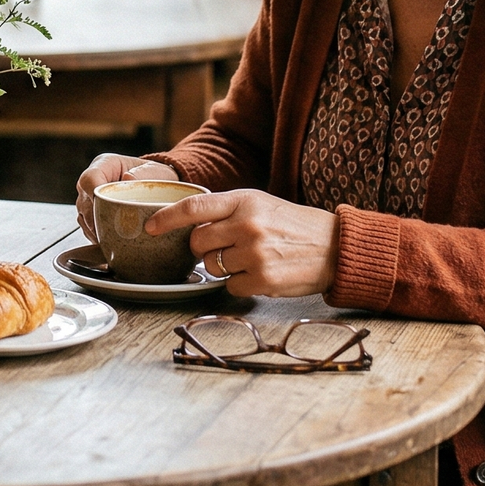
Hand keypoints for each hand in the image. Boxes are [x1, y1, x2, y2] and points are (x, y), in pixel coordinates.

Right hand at [74, 153, 177, 239]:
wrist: (159, 190)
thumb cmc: (156, 178)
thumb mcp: (158, 172)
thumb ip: (145, 173)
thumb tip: (128, 179)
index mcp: (105, 164)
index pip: (89, 179)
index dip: (93, 194)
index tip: (106, 209)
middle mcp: (93, 180)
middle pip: (84, 201)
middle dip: (96, 219)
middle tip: (112, 232)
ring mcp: (89, 197)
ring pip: (83, 216)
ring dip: (96, 230)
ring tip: (114, 239)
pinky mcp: (91, 213)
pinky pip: (87, 227)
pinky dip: (97, 235)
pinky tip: (111, 240)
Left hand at [145, 189, 339, 297]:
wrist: (335, 247)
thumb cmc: (293, 225)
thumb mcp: (260, 204)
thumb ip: (226, 209)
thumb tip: (188, 223)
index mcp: (244, 200)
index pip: (193, 207)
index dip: (166, 218)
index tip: (149, 226)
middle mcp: (247, 224)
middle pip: (197, 242)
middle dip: (202, 248)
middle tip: (223, 247)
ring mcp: (254, 252)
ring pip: (212, 266)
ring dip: (223, 266)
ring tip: (249, 259)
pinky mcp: (263, 279)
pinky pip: (230, 286)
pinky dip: (239, 283)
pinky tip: (259, 273)